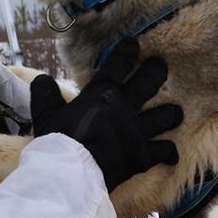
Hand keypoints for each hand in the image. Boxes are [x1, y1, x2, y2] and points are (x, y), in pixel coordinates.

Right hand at [30, 37, 182, 191]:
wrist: (71, 173)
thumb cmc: (57, 141)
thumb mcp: (45, 113)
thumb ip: (45, 94)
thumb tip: (42, 79)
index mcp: (102, 94)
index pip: (118, 65)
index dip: (126, 52)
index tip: (133, 44)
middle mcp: (125, 108)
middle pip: (149, 83)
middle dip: (156, 71)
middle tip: (160, 66)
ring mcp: (138, 132)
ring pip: (165, 116)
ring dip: (171, 113)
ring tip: (175, 112)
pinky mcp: (143, 156)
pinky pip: (163, 151)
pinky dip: (168, 152)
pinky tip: (171, 152)